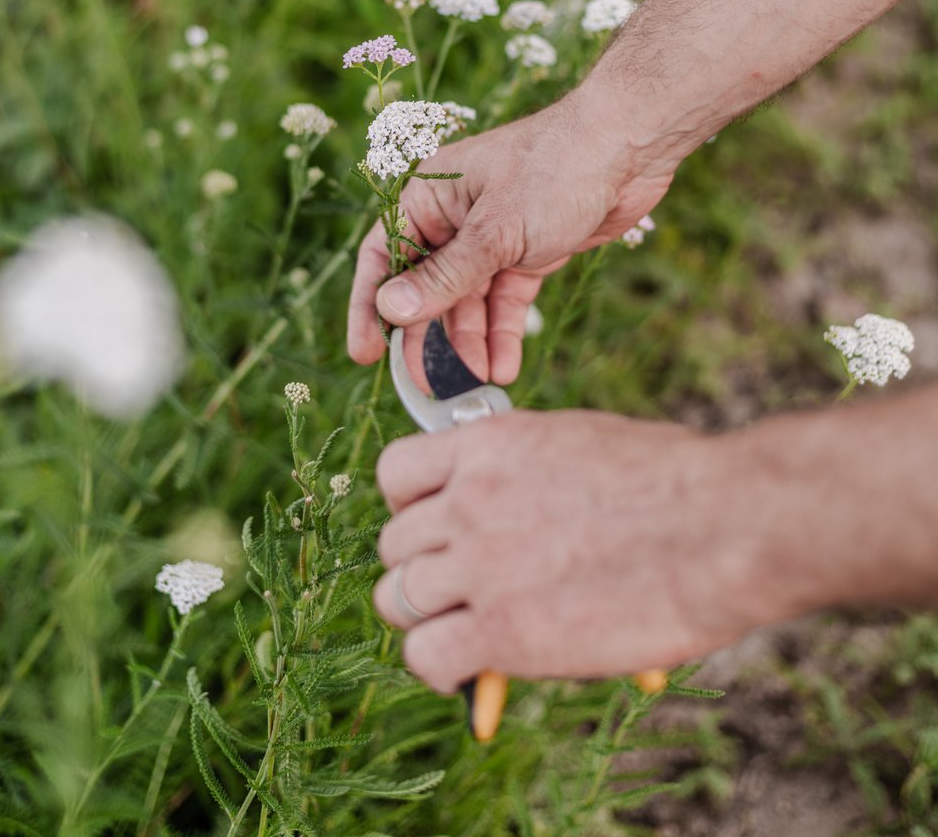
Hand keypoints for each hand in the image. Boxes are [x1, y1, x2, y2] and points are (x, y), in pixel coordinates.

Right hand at [347, 88, 675, 385]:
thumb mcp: (496, 231)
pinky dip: (504, 332)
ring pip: (468, 300)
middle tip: (429, 386)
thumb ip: (445, 276)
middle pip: (427, 288)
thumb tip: (391, 309)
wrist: (628, 147)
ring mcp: (493, 237)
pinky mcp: (529, 252)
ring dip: (471, 342)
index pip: (385, 259)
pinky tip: (505, 366)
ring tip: (478, 382)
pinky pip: (505, 300)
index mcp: (429, 196)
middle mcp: (454, 218)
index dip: (371, 308)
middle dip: (428, 337)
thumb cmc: (554, 169)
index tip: (365, 356)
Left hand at [371, 409, 792, 691]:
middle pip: (393, 544)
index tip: (436, 526)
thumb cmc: (675, 480)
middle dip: (422, 567)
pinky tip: (470, 671)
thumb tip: (516, 506)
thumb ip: (529, 472)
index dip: (409, 505)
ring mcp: (480, 564)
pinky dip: (440, 668)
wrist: (719, 525)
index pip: (395, 472)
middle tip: (460, 589)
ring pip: (398, 600)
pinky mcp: (502, 631)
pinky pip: (426, 656)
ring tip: (463, 631)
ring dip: (426, 619)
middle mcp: (470, 499)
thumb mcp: (581, 443)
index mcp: (489, 443)